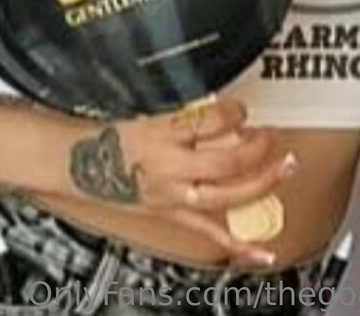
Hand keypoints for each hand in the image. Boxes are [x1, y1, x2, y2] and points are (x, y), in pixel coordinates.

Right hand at [66, 94, 297, 262]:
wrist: (75, 163)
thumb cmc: (104, 134)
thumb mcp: (141, 111)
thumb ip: (179, 112)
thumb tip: (213, 109)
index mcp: (159, 132)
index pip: (208, 121)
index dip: (233, 112)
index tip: (241, 107)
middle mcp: (169, 166)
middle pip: (226, 161)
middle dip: (256, 147)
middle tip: (271, 134)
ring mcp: (172, 194)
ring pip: (226, 194)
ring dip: (261, 182)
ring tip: (285, 167)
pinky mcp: (170, 213)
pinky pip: (208, 232)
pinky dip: (239, 246)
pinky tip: (264, 252)